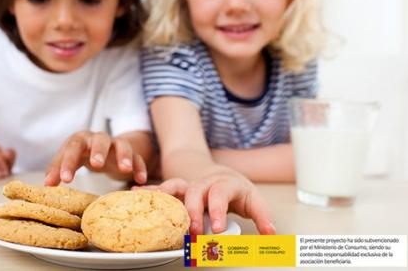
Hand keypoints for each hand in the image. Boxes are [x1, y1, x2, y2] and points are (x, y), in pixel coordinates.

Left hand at [44, 131, 146, 185]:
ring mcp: (117, 145)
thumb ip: (57, 170)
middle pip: (100, 139)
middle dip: (99, 151)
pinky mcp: (131, 154)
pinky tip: (140, 180)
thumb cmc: (82, 154)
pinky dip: (139, 167)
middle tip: (96, 165)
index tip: (65, 180)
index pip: (73, 147)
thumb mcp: (69, 160)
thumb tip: (47, 185)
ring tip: (125, 169)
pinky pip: (138, 158)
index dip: (68, 162)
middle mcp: (99, 139)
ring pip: (122, 145)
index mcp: (81, 139)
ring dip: (124, 156)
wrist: (104, 148)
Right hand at [134, 170, 274, 234]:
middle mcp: (205, 182)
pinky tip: (135, 193)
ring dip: (165, 196)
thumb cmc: (238, 191)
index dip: (218, 209)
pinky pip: (161, 189)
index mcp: (226, 183)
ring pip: (175, 185)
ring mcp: (190, 185)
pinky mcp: (178, 191)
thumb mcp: (253, 202)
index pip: (221, 193)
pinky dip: (148, 191)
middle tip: (194, 231)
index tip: (217, 228)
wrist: (222, 174)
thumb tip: (271, 233)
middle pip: (196, 191)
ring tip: (153, 203)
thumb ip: (262, 217)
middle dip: (193, 211)